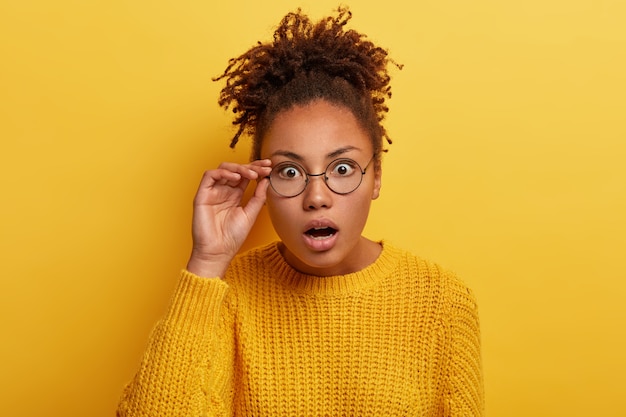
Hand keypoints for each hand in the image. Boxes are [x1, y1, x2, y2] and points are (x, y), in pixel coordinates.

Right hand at [186, 159, 271, 277]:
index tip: (270, 167)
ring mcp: (213, 192)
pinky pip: (209, 176)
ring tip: (252, 174)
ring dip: (239, 168)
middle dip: (251, 166)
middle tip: (265, 167)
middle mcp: (223, 191)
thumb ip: (258, 197)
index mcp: (234, 195)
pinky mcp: (202, 195)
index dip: (257, 169)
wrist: (218, 252)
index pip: (245, 176)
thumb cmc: (232, 237)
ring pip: (223, 169)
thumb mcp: (250, 214)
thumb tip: (266, 180)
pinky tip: (236, 178)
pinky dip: (223, 172)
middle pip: (236, 170)